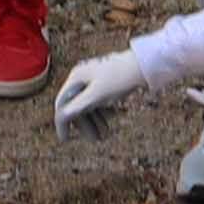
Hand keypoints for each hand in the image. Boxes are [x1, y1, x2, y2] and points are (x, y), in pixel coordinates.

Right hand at [47, 47, 167, 131]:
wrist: (143, 64)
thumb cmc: (119, 78)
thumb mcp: (96, 96)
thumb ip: (77, 106)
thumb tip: (60, 117)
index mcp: (76, 77)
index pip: (62, 103)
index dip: (62, 123)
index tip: (66, 140)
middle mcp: (82, 76)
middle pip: (76, 105)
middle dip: (84, 124)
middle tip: (95, 140)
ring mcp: (94, 77)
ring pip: (88, 104)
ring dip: (95, 120)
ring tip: (106, 133)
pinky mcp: (106, 80)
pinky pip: (98, 99)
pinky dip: (102, 110)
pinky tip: (113, 116)